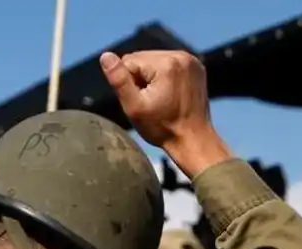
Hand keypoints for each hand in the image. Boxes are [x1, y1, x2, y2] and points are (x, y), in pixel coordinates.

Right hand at [99, 50, 230, 174]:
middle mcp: (181, 56)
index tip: (143, 101)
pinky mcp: (196, 66)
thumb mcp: (134, 107)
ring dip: (151, 76)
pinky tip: (170, 93)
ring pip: (154, 60)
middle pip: (142, 58)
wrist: (193, 139)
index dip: (129, 83)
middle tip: (151, 101)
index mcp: (166, 64)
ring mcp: (191, 60)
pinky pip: (169, 63)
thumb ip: (119, 80)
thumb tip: (105, 56)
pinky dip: (164, 75)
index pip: (129, 61)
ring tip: (161, 98)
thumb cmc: (162, 128)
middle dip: (140, 78)